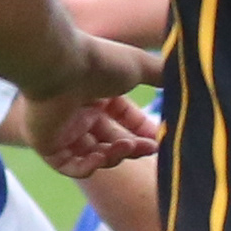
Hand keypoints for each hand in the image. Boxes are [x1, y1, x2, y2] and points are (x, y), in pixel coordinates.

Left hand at [20, 36, 162, 176]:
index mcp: (98, 92)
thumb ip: (161, 75)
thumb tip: (185, 83)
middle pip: (111, 139)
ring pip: (93, 155)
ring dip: (115, 156)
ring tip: (126, 146)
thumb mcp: (139, 67)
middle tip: (151, 148)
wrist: (60, 66)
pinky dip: (88, 167)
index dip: (143, 131)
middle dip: (134, 147)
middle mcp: (79, 110)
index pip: (124, 119)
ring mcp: (61, 128)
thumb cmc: (99, 63)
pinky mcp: (45, 143)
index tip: (160, 140)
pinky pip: (68, 166)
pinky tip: (101, 157)